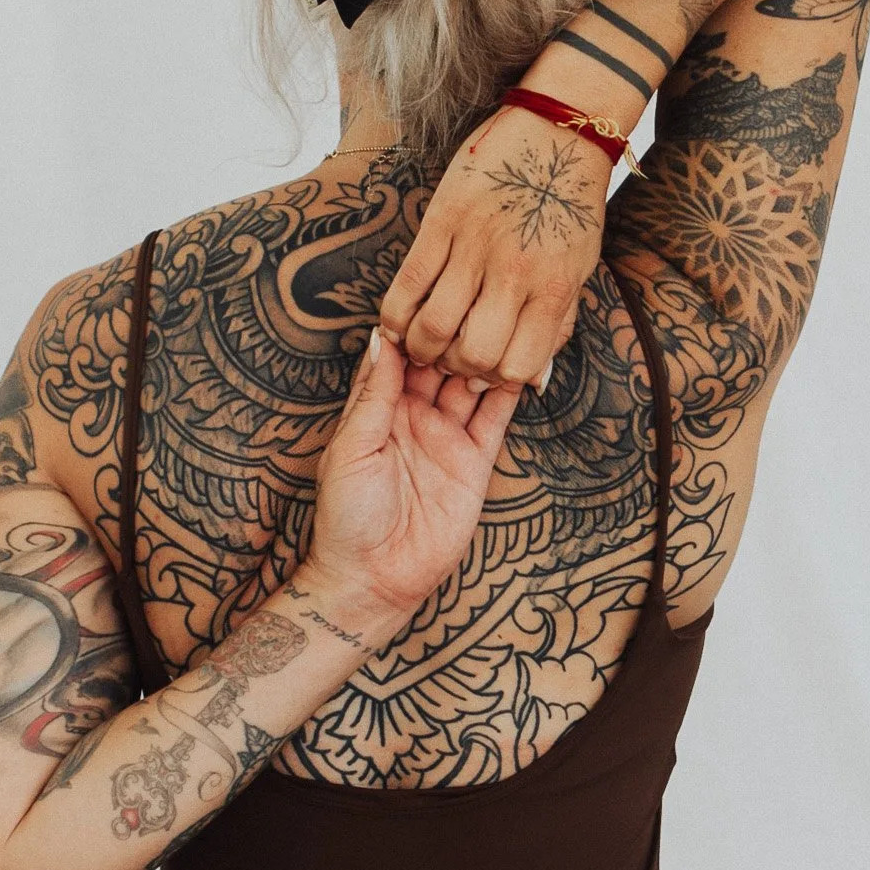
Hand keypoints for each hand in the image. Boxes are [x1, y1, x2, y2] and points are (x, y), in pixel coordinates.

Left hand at [305, 328, 521, 619]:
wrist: (374, 578)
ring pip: (471, 383)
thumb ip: (374, 394)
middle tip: (473, 302)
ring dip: (483, 356)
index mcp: (377, 408)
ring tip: (499, 324)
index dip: (414, 324)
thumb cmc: (346, 517)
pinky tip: (522, 362)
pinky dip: (509, 391)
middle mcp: (414, 416)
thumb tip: (380, 336)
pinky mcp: (475, 462)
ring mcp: (447, 437)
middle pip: (440, 361)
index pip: (399, 353)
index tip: (431, 291)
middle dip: (455, 333)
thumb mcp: (352, 447)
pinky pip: (496, 419)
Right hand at [377, 103, 610, 391]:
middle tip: (450, 360)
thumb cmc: (571, 204)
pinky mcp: (442, 220)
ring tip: (422, 346)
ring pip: (434, 324)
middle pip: (472, 353)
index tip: (485, 372)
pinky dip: (395, 314)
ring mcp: (475, 246)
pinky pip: (409, 282)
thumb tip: (533, 380)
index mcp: (553, 288)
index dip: (496, 380)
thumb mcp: (580, 269)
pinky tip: (396, 324)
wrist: (559, 129)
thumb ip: (556, 325)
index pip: (516, 366)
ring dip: (422, 347)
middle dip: (457, 368)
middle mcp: (515, 272)